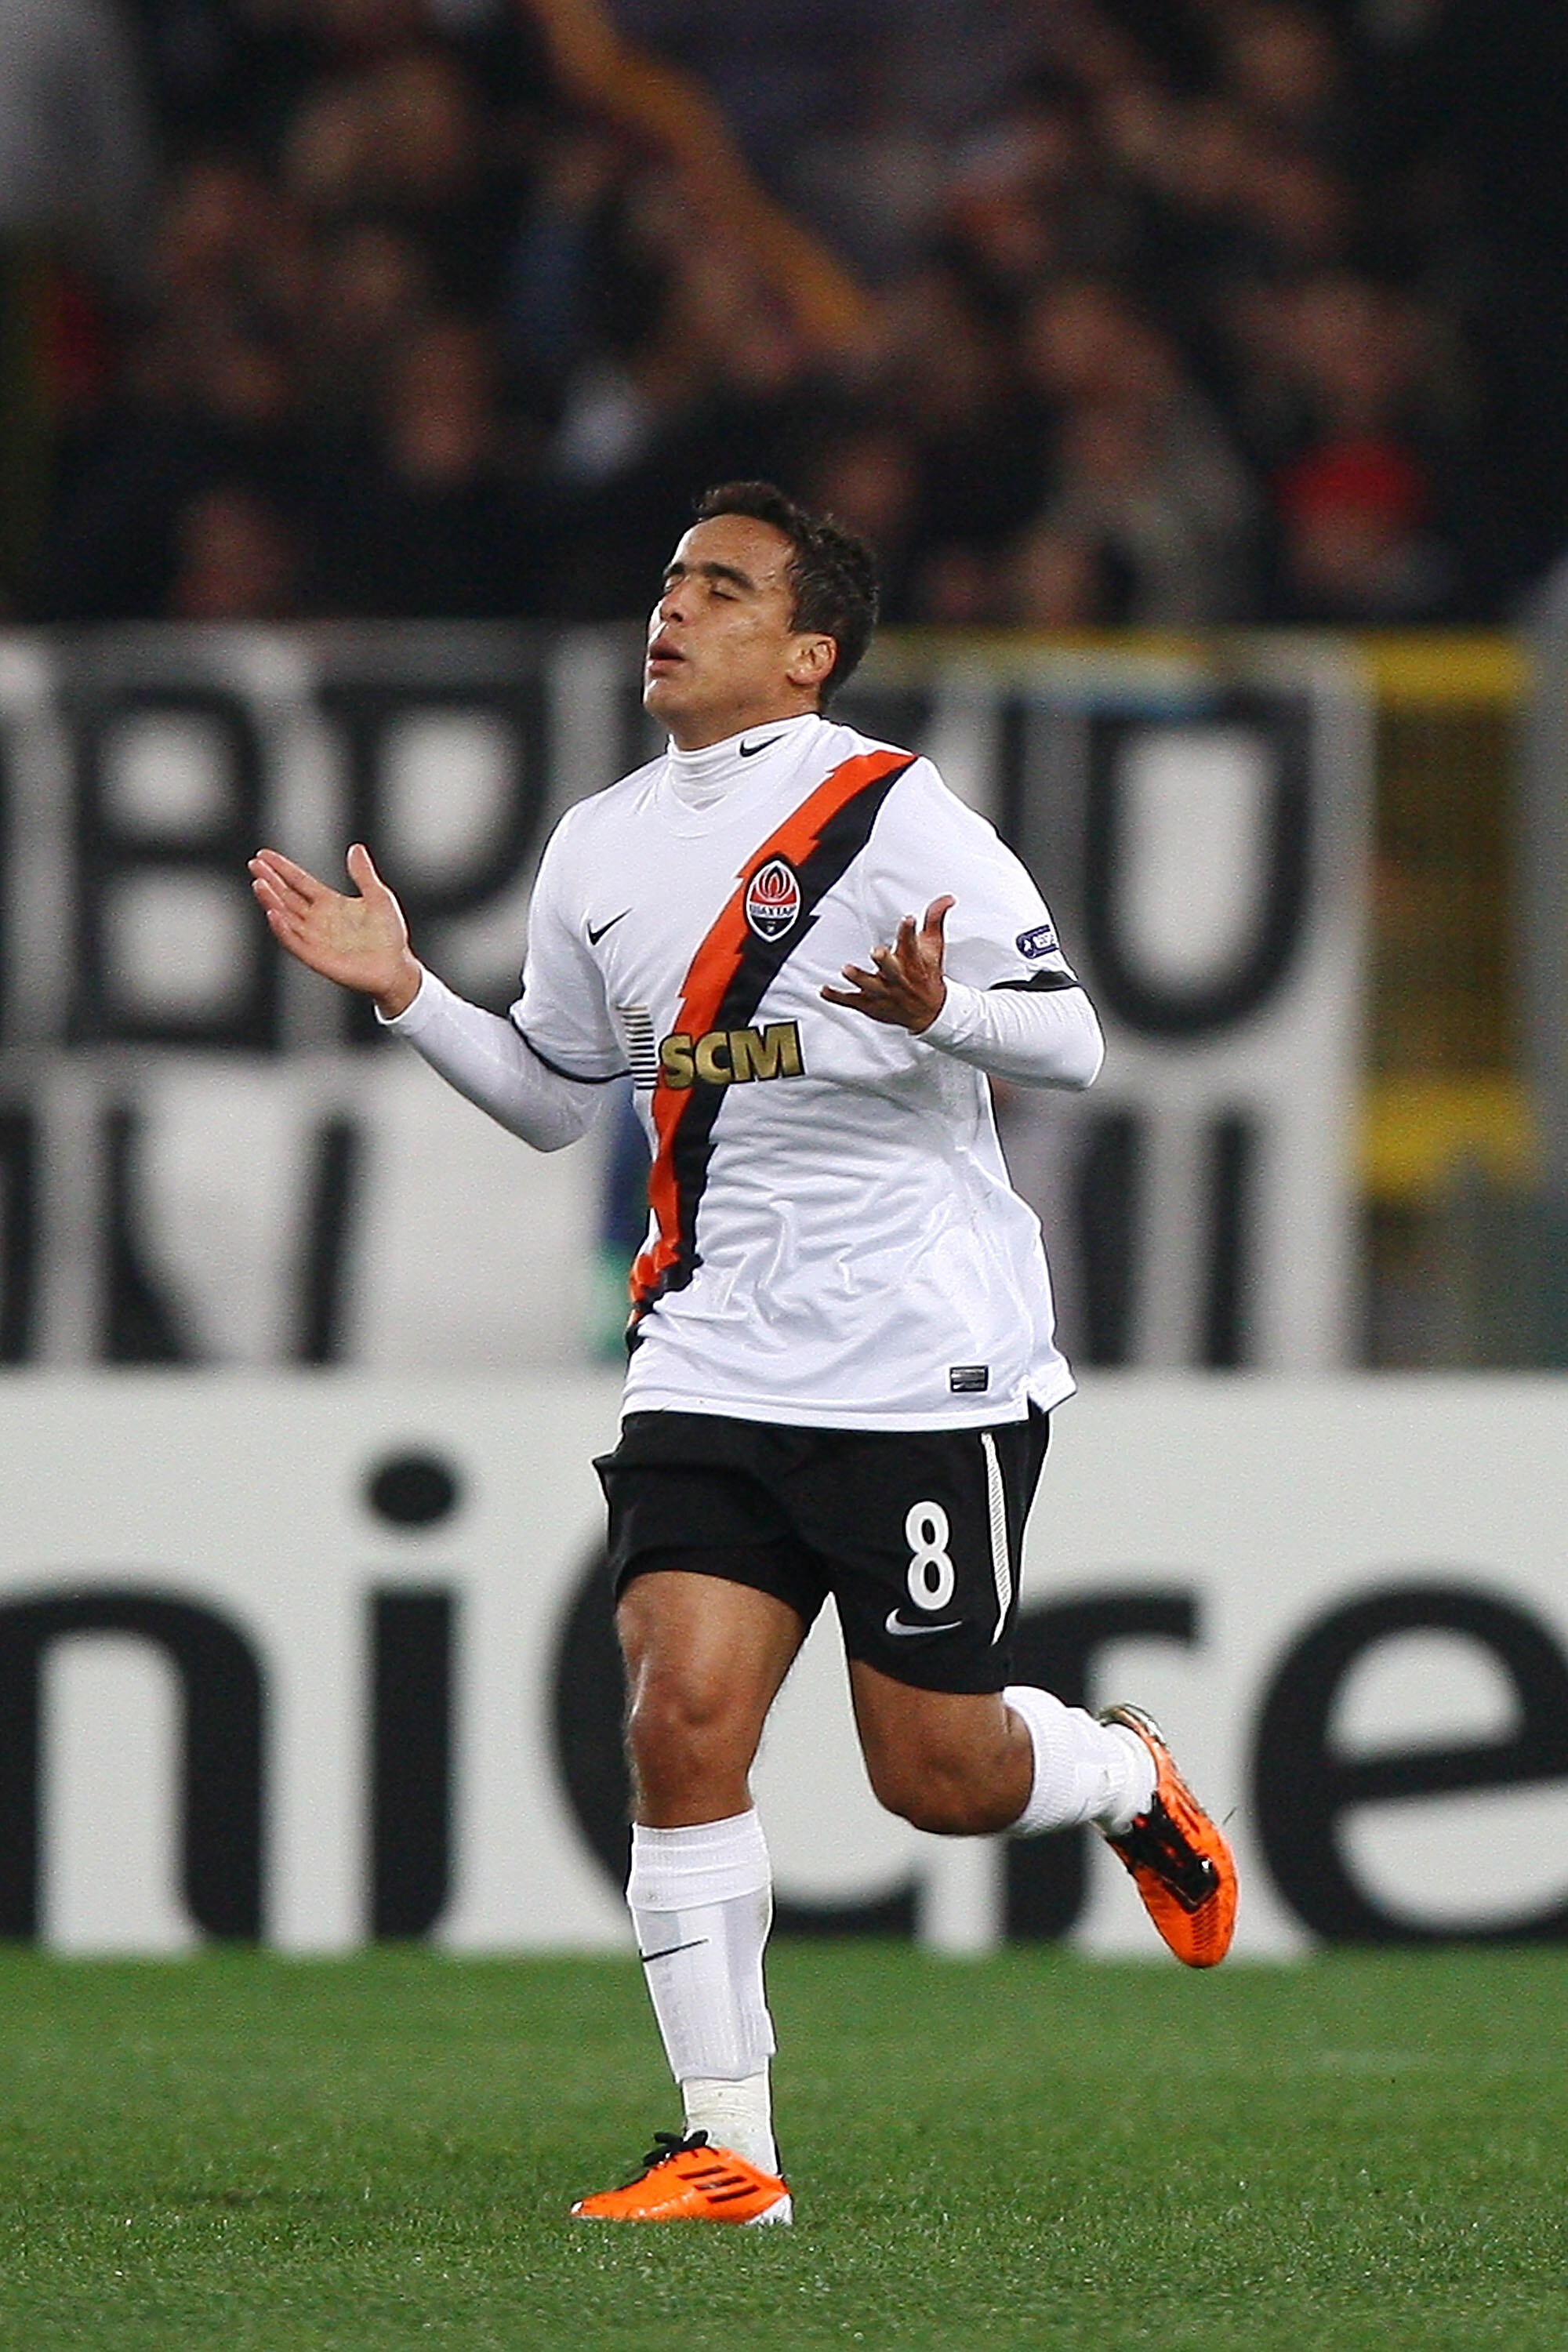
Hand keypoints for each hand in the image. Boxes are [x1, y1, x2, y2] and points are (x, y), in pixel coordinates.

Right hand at [248, 842, 422, 1018]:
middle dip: (270, 880)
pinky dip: (282, 929)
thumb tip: (355, 848)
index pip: (299, 882)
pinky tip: (273, 913)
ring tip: (259, 883)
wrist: (396, 967)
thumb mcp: (379, 897)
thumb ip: (363, 874)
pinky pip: (294, 942)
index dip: (282, 868)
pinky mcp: (316, 957)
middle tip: (254, 864)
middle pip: (287, 897)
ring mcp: (314, 938)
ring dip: (271, 901)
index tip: (263, 855)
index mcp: (329, 903)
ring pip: (285, 917)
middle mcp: (316, 920)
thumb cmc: (389, 934)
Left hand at [821, 894, 953, 1032]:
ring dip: (859, 978)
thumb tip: (946, 899)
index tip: (908, 919)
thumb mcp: (934, 946)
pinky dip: (837, 996)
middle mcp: (897, 978)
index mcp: (913, 961)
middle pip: (891, 968)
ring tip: (847, 970)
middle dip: (885, 960)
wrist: (928, 1012)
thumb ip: (935, 919)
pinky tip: (825, 990)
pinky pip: (851, 1001)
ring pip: (869, 986)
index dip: (909, 931)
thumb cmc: (927, 976)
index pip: (912, 944)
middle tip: (878, 952)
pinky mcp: (870, 1003)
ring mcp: (883, 992)